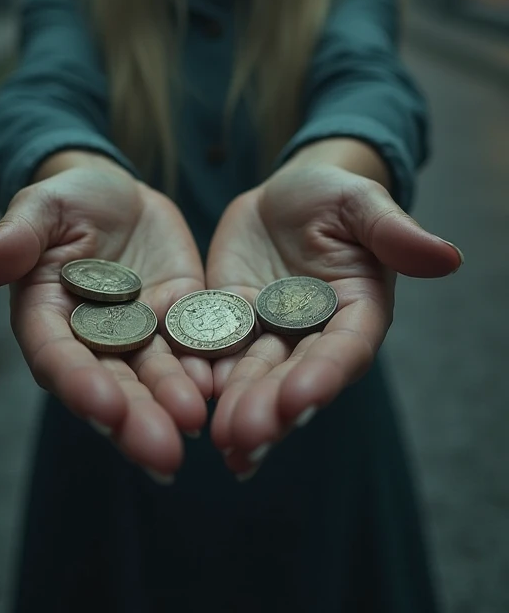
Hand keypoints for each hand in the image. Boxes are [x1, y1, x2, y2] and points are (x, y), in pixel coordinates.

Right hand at [0, 166, 210, 479]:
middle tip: (163, 454)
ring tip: (196, 426)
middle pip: (112, 385)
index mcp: (47, 318)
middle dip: (135, 419)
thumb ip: (15, 239)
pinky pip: (195, 345)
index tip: (104, 408)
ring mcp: (140, 333)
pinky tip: (225, 385)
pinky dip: (209, 366)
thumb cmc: (68, 199)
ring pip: (156, 376)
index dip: (79, 384)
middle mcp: (93, 340)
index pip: (58, 359)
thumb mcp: (41, 208)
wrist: (119, 193)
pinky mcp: (180, 317)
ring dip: (174, 403)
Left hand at [206, 162, 461, 474]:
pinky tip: (182, 405)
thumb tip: (449, 257)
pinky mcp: (228, 322)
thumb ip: (395, 233)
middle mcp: (313, 333)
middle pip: (294, 377)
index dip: (325, 375)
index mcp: (356, 310)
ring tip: (220, 440)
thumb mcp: (361, 202)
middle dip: (271, 407)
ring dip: (237, 408)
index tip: (302, 399)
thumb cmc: (333, 194)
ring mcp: (269, 332)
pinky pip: (212, 352)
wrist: (283, 192)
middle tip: (245, 436)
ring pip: (252, 376)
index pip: (344, 350)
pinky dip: (200, 379)